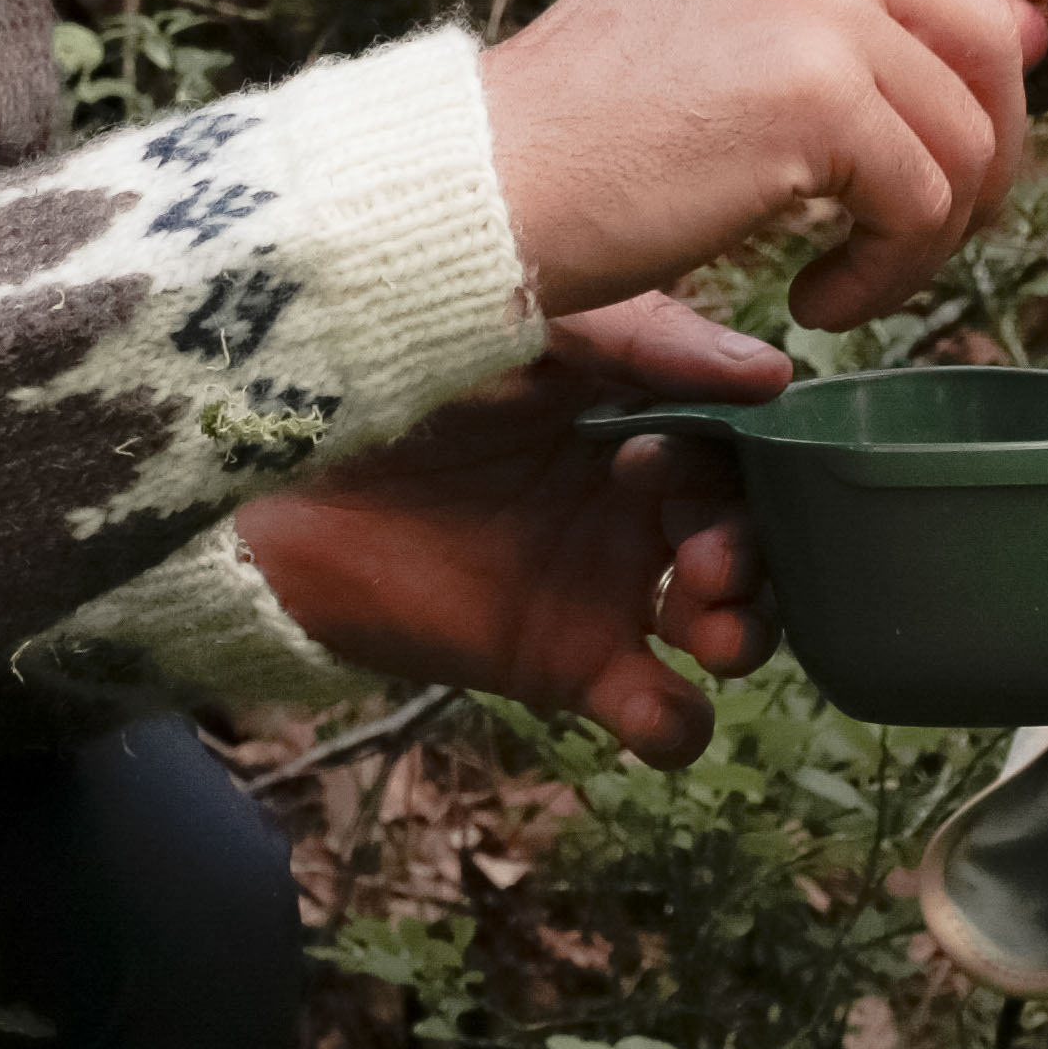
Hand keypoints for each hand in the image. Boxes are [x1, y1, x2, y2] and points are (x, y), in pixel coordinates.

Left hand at [238, 293, 787, 763]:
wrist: (273, 483)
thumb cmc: (395, 378)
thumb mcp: (522, 324)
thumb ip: (639, 337)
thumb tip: (774, 372)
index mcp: (638, 411)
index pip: (740, 442)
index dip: (743, 461)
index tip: (676, 462)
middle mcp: (637, 501)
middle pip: (748, 534)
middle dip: (752, 553)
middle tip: (708, 563)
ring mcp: (608, 586)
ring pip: (726, 624)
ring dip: (742, 631)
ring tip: (705, 630)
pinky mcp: (566, 665)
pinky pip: (658, 712)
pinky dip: (675, 724)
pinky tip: (649, 710)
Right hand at [475, 0, 1047, 331]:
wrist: (475, 191)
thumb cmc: (583, 145)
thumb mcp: (719, 35)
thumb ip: (849, 16)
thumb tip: (1020, 38)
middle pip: (995, 44)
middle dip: (989, 161)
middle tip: (918, 243)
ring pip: (973, 131)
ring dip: (934, 233)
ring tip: (855, 281)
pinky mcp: (816, 90)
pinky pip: (924, 196)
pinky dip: (894, 270)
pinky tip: (821, 295)